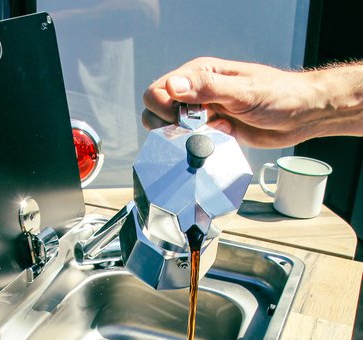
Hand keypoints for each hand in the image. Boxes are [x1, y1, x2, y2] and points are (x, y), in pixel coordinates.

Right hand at [142, 57, 362, 146]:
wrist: (300, 115)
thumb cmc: (278, 94)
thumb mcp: (242, 90)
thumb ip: (207, 88)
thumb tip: (173, 86)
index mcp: (200, 74)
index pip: (159, 90)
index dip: (164, 107)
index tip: (183, 118)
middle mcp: (196, 93)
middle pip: (157, 110)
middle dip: (167, 124)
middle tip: (192, 128)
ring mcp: (203, 114)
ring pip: (170, 128)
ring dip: (180, 137)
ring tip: (205, 135)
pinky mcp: (212, 132)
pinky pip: (190, 142)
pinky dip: (196, 146)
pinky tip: (217, 140)